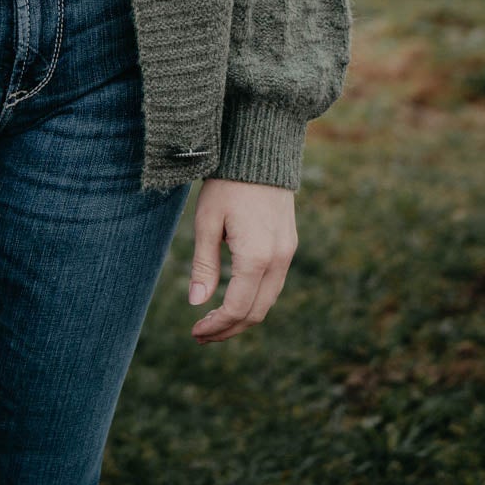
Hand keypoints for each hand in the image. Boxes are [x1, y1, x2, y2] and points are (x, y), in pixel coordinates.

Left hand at [187, 177, 297, 342]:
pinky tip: (234, 297)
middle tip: (201, 334)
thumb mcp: (207, 221)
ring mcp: (288, 252)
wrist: (260, 150)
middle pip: (256, 312)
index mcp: (256, 257)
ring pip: (268, 301)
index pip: (237, 308)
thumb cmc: (227, 183)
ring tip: (214, 321)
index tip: (195, 332)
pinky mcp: (289, 244)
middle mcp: (278, 260)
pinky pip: (274, 284)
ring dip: (242, 317)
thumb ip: (203, 265)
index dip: (216, 326)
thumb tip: (196, 304)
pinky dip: (254, 299)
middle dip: (229, 329)